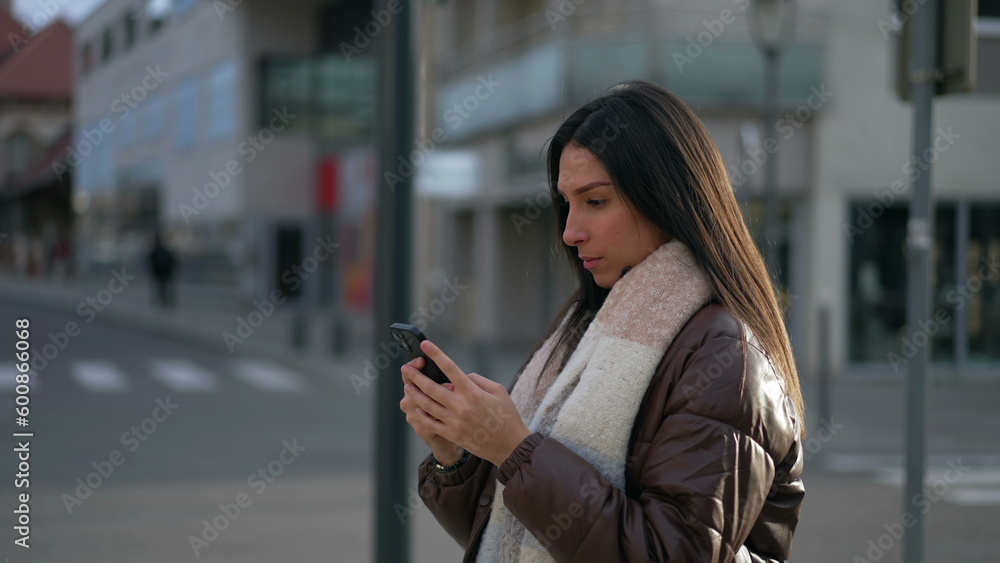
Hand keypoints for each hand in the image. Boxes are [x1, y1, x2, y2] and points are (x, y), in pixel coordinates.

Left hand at [400, 340, 531, 466]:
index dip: (436, 354)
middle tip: (405, 368)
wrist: (510, 446)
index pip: (450, 368)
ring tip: (407, 386)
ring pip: (427, 405)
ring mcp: (454, 421)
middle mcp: (460, 405)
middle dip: (416, 376)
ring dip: (415, 394)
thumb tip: (462, 377)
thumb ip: (478, 380)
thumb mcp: (498, 391)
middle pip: (431, 387)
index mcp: (472, 392)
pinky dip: (422, 414)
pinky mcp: (452, 434)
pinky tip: (417, 407)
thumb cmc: (507, 416)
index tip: (425, 345)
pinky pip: (431, 423)